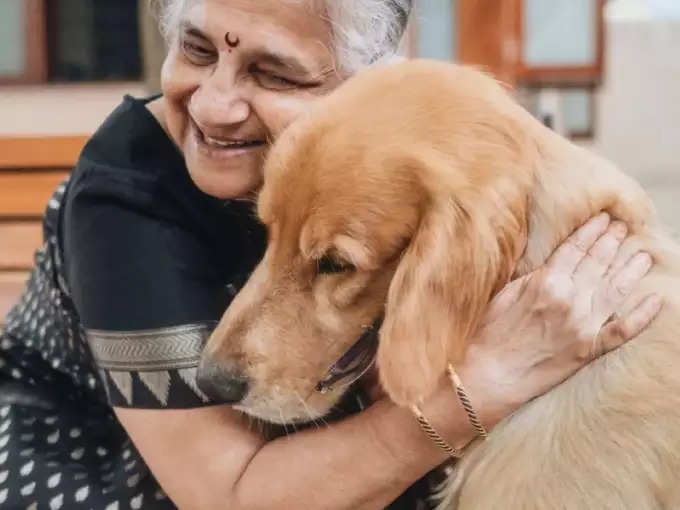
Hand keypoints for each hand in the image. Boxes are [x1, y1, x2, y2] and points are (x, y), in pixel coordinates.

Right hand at [460, 212, 662, 427]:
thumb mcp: (503, 293)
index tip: (603, 218)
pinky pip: (623, 330)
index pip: (575, 249)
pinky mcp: (588, 349)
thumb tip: (547, 261)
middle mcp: (570, 299)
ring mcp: (583, 325)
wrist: (489, 373)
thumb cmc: (489, 333)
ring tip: (642, 256)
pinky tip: (656, 301)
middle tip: (624, 228)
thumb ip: (529, 275)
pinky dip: (642, 316)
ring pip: (615, 290)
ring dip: (631, 270)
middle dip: (612, 242)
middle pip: (598, 264)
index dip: (591, 231)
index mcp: (546, 281)